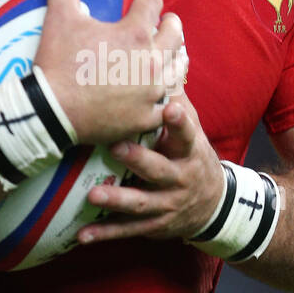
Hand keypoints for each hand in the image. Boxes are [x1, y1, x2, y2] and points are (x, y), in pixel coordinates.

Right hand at [35, 0, 184, 147]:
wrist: (51, 112)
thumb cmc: (58, 64)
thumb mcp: (59, 19)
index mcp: (135, 33)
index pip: (151, 2)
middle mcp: (151, 62)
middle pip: (174, 36)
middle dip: (171, 24)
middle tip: (166, 21)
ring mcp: (150, 93)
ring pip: (176, 71)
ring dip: (176, 58)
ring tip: (174, 54)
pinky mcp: (145, 118)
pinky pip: (164, 107)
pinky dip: (167, 98)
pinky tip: (166, 95)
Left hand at [76, 90, 225, 244]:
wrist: (212, 204)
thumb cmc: (191, 155)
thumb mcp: (192, 131)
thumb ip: (176, 101)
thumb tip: (165, 56)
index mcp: (189, 152)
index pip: (187, 134)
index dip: (179, 122)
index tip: (169, 107)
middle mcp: (180, 180)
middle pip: (159, 170)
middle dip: (139, 159)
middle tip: (116, 147)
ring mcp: (166, 205)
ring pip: (141, 203)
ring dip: (116, 199)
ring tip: (93, 194)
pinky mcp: (152, 226)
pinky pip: (126, 231)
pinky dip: (103, 234)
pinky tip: (81, 236)